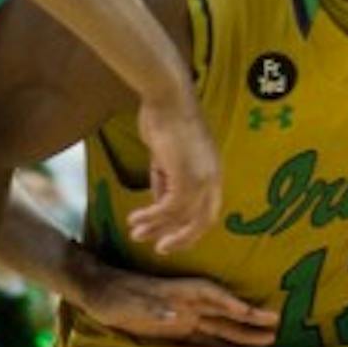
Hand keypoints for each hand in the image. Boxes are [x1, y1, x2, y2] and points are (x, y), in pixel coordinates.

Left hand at [76, 258, 278, 346]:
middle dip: (249, 319)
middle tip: (276, 326)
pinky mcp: (177, 329)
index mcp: (179, 293)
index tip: (252, 313)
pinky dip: (222, 344)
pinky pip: (205, 338)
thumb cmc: (115, 297)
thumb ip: (153, 310)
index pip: (212, 297)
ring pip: (220, 326)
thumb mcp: (130, 304)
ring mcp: (185, 316)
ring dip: (242, 333)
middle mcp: (188, 304)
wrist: (99, 294)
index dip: (232, 305)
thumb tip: (176, 316)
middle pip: (224, 312)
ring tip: (268, 340)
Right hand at [130, 88, 222, 252]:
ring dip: (156, 228)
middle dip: (181, 239)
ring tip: (135, 235)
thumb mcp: (166, 157)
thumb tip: (158, 202)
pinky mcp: (186, 177)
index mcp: (213, 172)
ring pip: (181, 217)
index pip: (208, 210)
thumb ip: (165, 180)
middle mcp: (213, 178)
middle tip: (160, 248)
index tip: (169, 237)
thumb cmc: (165, 119)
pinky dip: (150, 217)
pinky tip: (134, 219)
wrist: (166, 98)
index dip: (190, 228)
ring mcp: (202, 178)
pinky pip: (167, 208)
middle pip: (203, 222)